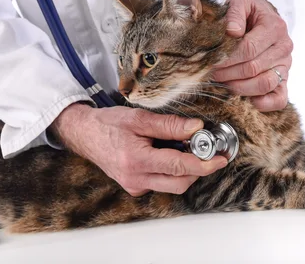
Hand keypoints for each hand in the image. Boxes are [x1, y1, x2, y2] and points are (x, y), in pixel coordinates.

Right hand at [51, 103, 227, 195]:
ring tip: (182, 147)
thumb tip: (196, 128)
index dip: (203, 163)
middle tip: (206, 150)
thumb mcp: (139, 118)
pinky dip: (171, 170)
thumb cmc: (108, 123)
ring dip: (184, 169)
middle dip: (197, 168)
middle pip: (179, 182)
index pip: (178, 166)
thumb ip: (169, 125)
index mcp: (136, 160)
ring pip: (172, 185)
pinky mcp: (134, 187)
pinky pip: (161, 183)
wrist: (84, 133)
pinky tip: (166, 153)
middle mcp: (135, 179)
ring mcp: (134, 186)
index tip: (220, 159)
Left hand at [213, 0, 292, 111]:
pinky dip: (263, 104)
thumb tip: (232, 31)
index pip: (248, 49)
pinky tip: (246, 100)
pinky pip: (279, 98)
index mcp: (275, 26)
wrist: (262, 18)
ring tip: (222, 84)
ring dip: (239, 88)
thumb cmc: (247, 13)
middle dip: (228, 74)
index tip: (210, 62)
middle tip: (211, 74)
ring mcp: (285, 65)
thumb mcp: (239, 3)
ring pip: (264, 84)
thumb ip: (235, 13)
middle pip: (253, 68)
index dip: (227, 58)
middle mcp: (284, 47)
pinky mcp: (284, 79)